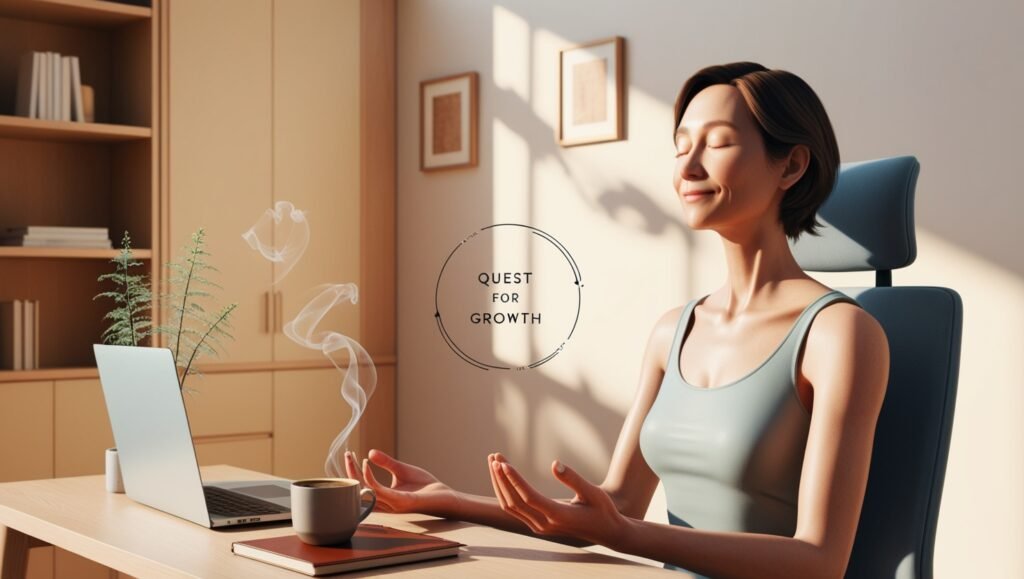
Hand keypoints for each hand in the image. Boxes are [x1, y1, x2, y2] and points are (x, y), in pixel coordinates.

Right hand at [344, 449, 455, 514]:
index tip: (350, 455)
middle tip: (347, 455)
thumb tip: (370, 452)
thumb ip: (387, 463)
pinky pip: (377, 491)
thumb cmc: (425, 487)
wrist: (444, 496)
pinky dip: (369, 477)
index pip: (362, 486)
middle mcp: (384, 503)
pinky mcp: (399, 501)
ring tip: (352, 457)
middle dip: (349, 472)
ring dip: (355, 473)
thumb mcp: (402, 470)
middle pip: (359, 490)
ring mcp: (390, 503)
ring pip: (364, 491)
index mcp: (384, 497)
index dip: (353, 472)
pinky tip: (366, 464)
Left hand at [488, 453, 626, 546]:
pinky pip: (515, 509)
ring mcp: (539, 527)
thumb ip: (574, 479)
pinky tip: (502, 476)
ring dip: (500, 484)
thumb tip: (555, 463)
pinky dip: (506, 491)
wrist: (606, 531)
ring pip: (511, 507)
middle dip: (501, 478)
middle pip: (514, 502)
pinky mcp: (537, 525)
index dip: (514, 480)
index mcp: (559, 516)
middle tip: (494, 456)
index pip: (529, 497)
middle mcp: (545, 524)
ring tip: (494, 462)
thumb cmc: (602, 510)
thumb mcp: (593, 492)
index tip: (503, 463)